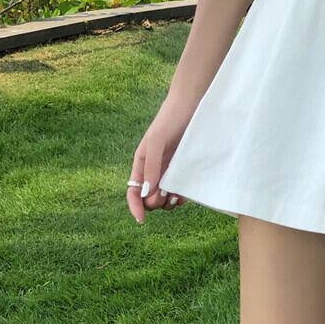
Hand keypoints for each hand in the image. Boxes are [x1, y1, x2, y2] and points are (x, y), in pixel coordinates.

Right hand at [127, 102, 191, 223]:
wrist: (191, 104)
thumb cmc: (170, 119)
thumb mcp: (157, 141)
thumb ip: (151, 166)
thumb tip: (145, 193)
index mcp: (141, 164)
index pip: (132, 192)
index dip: (135, 207)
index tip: (142, 220)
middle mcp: (154, 169)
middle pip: (149, 198)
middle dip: (156, 203)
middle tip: (168, 196)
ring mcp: (170, 168)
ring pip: (165, 195)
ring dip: (169, 202)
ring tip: (178, 197)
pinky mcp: (184, 166)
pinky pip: (179, 187)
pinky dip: (181, 195)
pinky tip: (185, 195)